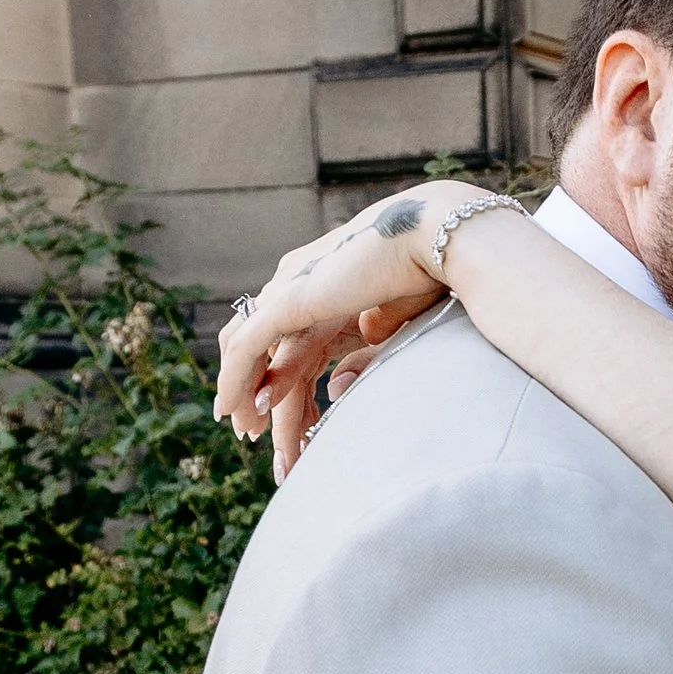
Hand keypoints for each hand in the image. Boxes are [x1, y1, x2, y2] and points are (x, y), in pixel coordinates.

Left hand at [214, 182, 493, 481]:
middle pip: (263, 349)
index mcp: (324, 288)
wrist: (441, 237)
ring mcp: (289, 289)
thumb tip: (337, 384)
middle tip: (252, 435)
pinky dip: (234, 382)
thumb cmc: (431, 276)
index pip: (289, 341)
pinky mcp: (289, 301)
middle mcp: (299, 285)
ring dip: (242, 393)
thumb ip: (365, 352)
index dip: (282, 381)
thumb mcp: (394, 325)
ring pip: (248, 352)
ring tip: (246, 431)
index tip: (289, 421)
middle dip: (256, 395)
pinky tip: (230, 411)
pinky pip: (247, 349)